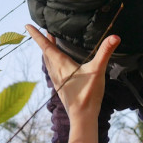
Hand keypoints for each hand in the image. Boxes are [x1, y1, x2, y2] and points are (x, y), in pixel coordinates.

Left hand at [26, 25, 119, 142]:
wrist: (82, 117)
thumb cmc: (88, 94)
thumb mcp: (97, 71)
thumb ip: (105, 52)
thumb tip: (115, 36)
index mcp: (61, 64)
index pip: (45, 46)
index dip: (36, 35)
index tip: (27, 25)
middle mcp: (56, 70)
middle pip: (46, 52)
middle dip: (44, 40)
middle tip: (43, 29)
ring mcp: (57, 80)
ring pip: (48, 61)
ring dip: (47, 51)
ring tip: (49, 43)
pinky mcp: (61, 86)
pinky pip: (52, 69)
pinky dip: (51, 61)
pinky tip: (58, 64)